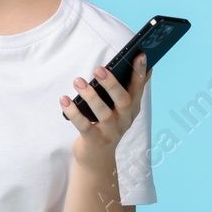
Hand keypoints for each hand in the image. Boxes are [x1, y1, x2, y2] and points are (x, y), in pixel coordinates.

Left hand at [59, 53, 149, 168]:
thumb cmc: (108, 125)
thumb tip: (147, 67)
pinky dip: (73, 112)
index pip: (139, 88)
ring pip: (103, 113)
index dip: (140, 72)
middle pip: (124, 100)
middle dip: (112, 84)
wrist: (97, 157)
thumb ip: (132, 89)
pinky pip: (83, 125)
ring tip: (77, 81)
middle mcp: (125, 120)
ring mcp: (111, 132)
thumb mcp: (122, 109)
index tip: (140, 54)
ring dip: (90, 96)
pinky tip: (64, 99)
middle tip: (98, 68)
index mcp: (133, 108)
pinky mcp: (95, 140)